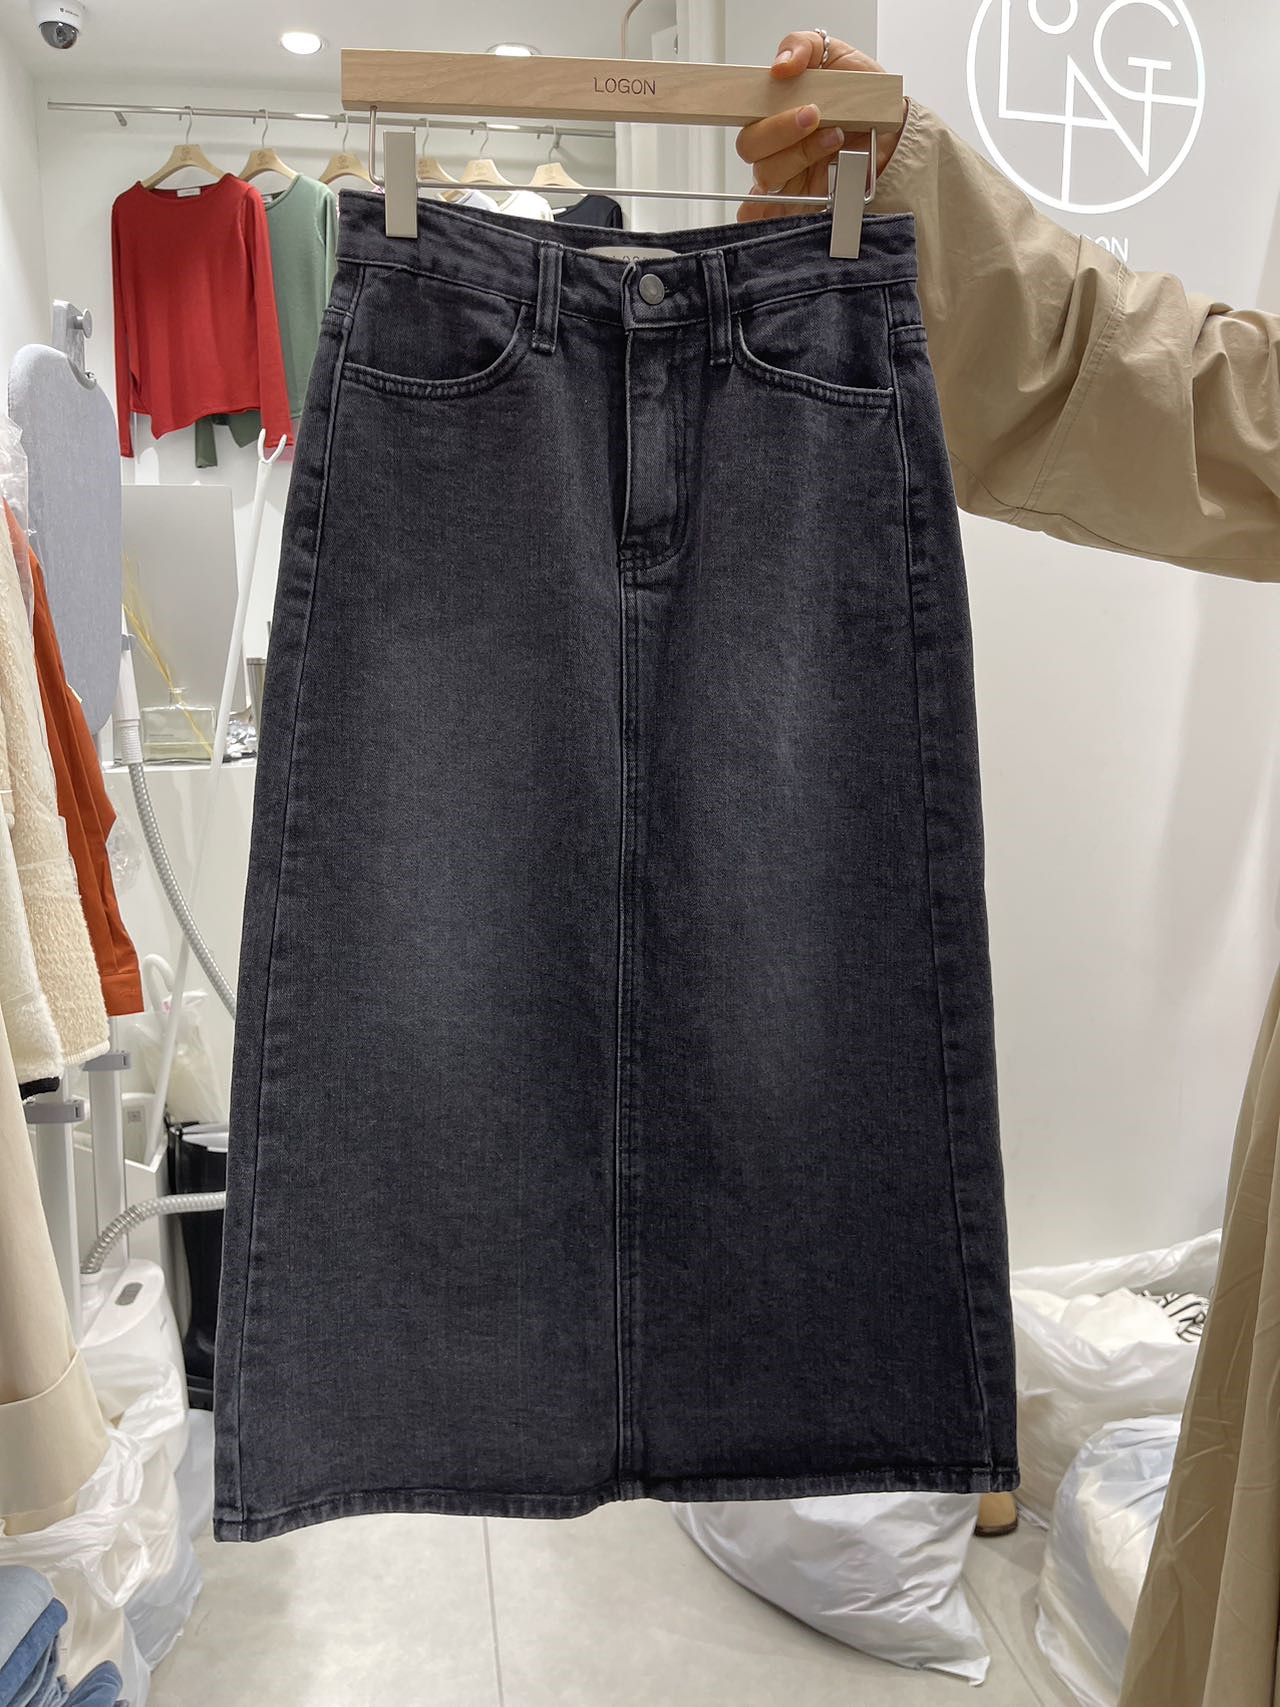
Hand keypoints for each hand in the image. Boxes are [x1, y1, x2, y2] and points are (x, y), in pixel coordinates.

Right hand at [735, 31, 906, 221]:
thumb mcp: (836, 55)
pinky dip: (760, 213)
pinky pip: (765, 214)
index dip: (748, 106)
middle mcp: (775, 143)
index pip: (743, 112)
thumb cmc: (863, 97)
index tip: (784, 90)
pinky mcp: (800, 201)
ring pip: (766, 174)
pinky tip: (777, 204)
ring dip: (800, 155)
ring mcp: (786, 173)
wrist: (894, 131)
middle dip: (780, 130)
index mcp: (774, 109)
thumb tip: (780, 65)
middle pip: (750, 146)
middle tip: (814, 115)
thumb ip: (803, 47)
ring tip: (835, 137)